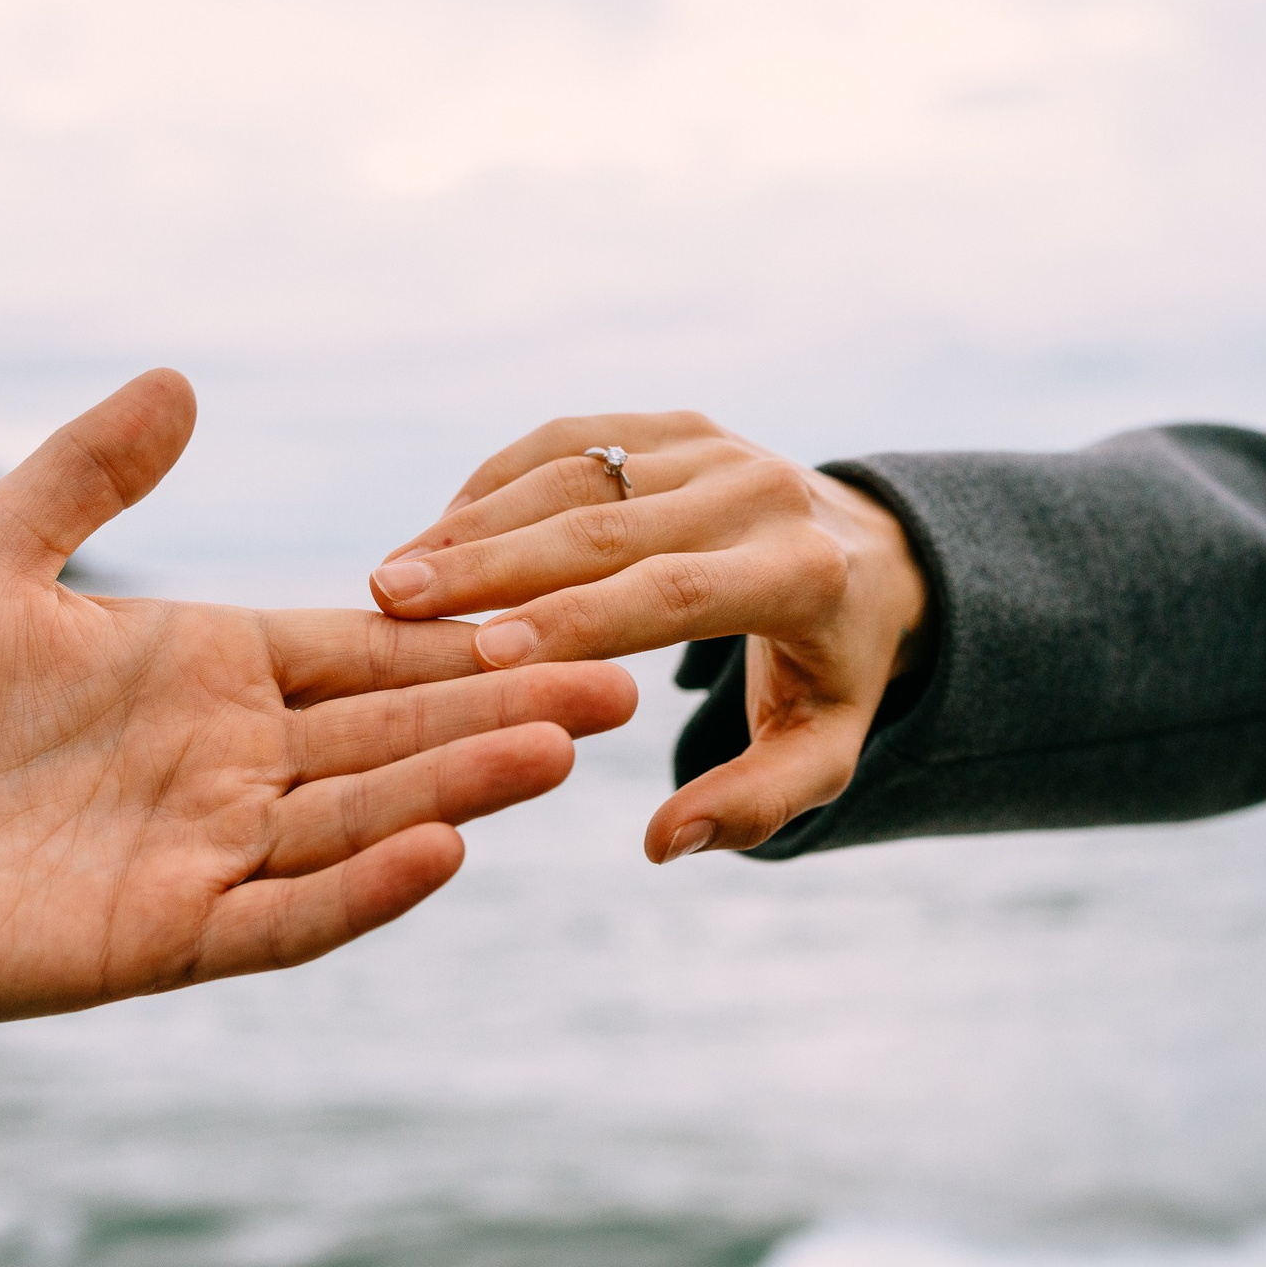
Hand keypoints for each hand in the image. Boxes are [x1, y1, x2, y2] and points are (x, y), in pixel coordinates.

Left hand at [0, 371, 636, 1024]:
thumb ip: (91, 474)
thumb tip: (181, 381)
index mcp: (209, 670)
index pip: (364, 651)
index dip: (459, 635)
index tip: (561, 608)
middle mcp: (230, 762)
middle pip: (394, 732)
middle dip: (503, 710)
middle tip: (621, 684)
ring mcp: (206, 851)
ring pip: (362, 818)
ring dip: (460, 787)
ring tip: (559, 752)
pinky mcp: (165, 935)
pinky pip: (284, 916)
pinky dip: (361, 890)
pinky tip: (441, 850)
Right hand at [366, 414, 926, 862]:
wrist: (873, 559)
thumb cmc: (833, 674)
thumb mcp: (822, 751)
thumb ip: (754, 802)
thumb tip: (661, 842)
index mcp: (800, 572)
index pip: (673, 592)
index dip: (575, 619)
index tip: (483, 654)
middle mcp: (761, 490)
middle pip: (607, 525)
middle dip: (491, 565)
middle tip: (392, 603)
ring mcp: (715, 445)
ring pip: (576, 474)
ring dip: (475, 524)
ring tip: (392, 577)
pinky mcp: (676, 424)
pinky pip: (571, 442)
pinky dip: (497, 484)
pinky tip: (437, 535)